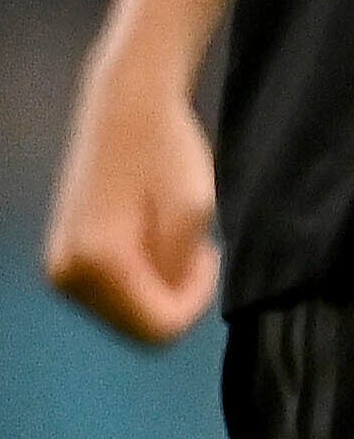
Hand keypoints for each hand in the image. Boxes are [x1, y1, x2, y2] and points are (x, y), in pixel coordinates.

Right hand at [43, 0, 223, 345]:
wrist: (126, 109)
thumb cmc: (169, 152)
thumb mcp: (193, 213)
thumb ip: (179, 272)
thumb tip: (166, 317)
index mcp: (99, 261)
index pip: (161, 328)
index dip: (197, 301)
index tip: (209, 255)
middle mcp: (67, 272)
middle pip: (140, 328)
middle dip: (177, 296)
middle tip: (195, 247)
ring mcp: (59, 269)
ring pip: (126, 316)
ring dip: (159, 287)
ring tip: (171, 236)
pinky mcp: (62, 260)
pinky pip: (113, 297)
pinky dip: (141, 278)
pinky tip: (150, 237)